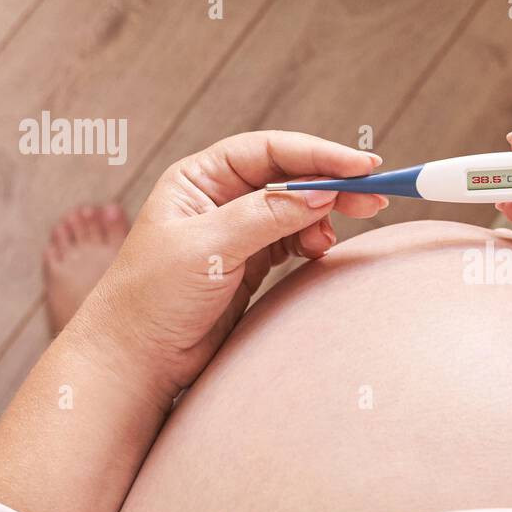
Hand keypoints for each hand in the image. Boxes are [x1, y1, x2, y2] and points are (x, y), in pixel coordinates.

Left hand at [71, 131, 384, 401]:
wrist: (136, 359)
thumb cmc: (152, 298)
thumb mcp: (209, 249)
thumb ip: (265, 216)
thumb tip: (320, 191)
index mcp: (199, 179)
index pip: (269, 151)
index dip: (317, 154)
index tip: (360, 166)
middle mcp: (218, 197)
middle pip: (288, 176)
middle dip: (331, 183)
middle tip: (374, 195)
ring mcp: (236, 231)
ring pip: (295, 209)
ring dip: (324, 216)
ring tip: (339, 233)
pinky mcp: (249, 263)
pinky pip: (293, 240)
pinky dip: (312, 242)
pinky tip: (320, 251)